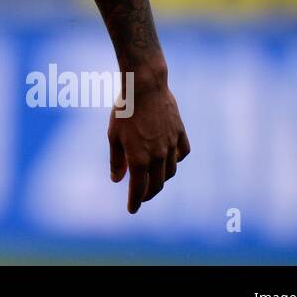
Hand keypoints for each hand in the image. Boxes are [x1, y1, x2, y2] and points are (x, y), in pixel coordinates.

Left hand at [108, 73, 189, 212]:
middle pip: (157, 184)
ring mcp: (171, 145)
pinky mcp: (179, 133)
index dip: (135, 201)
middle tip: (142, 197)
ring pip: (171, 171)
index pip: (138, 188)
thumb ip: (116, 160)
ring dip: (162, 179)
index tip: (132, 209)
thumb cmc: (124, 110)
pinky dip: (177, 160)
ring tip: (153, 179)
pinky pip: (182, 153)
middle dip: (148, 194)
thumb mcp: (113, 136)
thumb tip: (116, 180)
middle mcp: (158, 156)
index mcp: (139, 158)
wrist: (145, 86)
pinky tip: (171, 159)